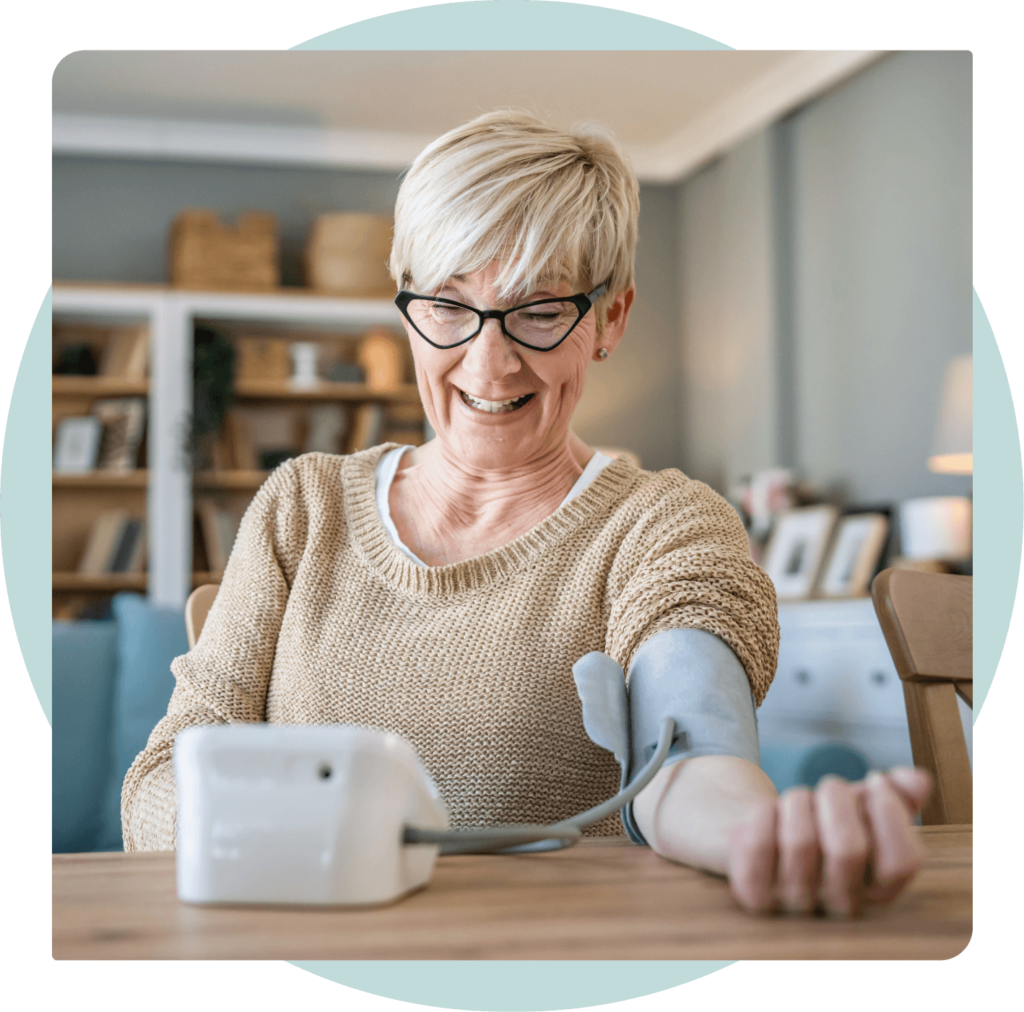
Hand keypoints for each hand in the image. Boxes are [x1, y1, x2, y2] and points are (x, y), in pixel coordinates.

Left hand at [727, 767, 932, 916]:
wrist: (764, 832)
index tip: (874, 781)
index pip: (902, 862)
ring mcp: (796, 902)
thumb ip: (899, 794)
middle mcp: (840, 903)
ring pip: (800, 841)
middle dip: (836, 796)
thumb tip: (916, 780)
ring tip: (797, 801)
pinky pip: (757, 846)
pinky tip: (769, 812)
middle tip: (829, 787)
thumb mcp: (862, 805)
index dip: (891, 811)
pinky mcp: (754, 892)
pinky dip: (762, 813)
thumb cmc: (823, 819)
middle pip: (848, 848)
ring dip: (797, 801)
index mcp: (878, 888)